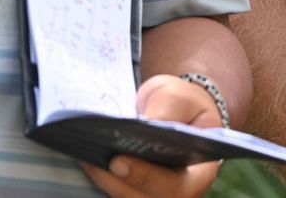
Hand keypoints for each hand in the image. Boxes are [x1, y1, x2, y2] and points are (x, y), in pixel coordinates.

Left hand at [80, 74, 222, 197]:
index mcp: (199, 173)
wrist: (176, 109)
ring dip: (105, 182)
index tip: (119, 159)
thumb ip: (167, 108)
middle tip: (93, 161)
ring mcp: (155, 195)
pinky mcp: (136, 191)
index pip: (175, 186)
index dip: (146, 177)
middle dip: (118, 182)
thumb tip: (146, 124)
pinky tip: (87, 159)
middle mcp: (179, 192)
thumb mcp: (180, 96)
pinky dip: (102, 179)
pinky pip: (119, 192)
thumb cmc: (183, 103)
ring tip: (86, 157)